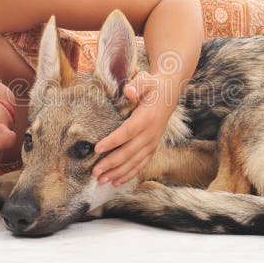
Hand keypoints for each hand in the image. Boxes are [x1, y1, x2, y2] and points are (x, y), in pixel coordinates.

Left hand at [92, 71, 173, 185]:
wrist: (169, 93)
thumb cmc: (152, 86)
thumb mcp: (146, 80)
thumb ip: (137, 84)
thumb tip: (128, 91)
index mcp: (146, 118)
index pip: (127, 132)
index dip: (113, 141)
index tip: (97, 148)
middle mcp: (151, 133)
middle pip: (129, 152)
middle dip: (111, 163)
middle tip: (95, 172)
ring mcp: (152, 143)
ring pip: (134, 162)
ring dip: (117, 173)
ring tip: (101, 180)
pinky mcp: (152, 148)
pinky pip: (141, 164)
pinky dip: (129, 174)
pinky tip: (116, 182)